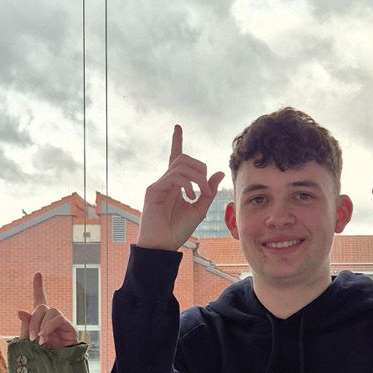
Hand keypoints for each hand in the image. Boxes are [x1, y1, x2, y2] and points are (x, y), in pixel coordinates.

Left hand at [18, 273, 77, 346]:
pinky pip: (58, 318)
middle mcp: (52, 320)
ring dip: (41, 324)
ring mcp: (62, 323)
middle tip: (31, 338)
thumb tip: (21, 311)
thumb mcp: (28, 343)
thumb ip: (25, 327)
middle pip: (42, 306)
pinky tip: (45, 337)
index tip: (38, 274)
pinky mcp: (70, 328)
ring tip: (38, 340)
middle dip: (33, 320)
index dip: (39, 287)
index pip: (39, 301)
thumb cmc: (41, 359)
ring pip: (50, 310)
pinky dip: (49, 326)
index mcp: (41, 321)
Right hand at [136, 124, 224, 250]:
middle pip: (183, 158)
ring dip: (197, 177)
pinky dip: (187, 182)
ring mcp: (158, 185)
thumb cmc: (177, 230)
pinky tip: (190, 195)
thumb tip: (218, 173)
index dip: (176, 142)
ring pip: (180, 165)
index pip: (175, 158)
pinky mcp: (154, 190)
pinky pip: (174, 176)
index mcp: (175, 185)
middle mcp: (165, 182)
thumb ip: (208, 191)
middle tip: (207, 188)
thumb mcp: (199, 210)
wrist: (163, 246)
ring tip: (201, 193)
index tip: (177, 127)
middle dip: (200, 168)